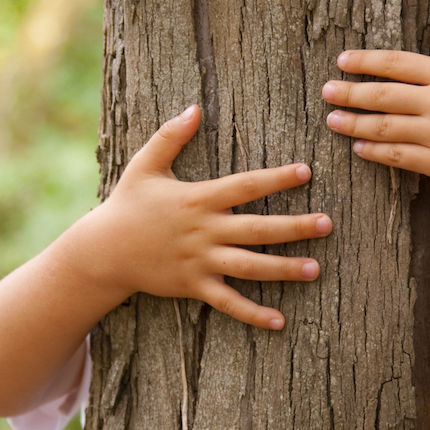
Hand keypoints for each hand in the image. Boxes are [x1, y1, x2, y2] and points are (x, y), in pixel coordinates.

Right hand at [83, 105, 331, 330]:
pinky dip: (253, 314)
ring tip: (315, 269)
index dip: (276, 178)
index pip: (245, 185)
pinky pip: (228, 302)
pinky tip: (280, 321)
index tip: (306, 172)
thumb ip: (170, 136)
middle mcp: (203, 231)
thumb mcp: (144, 166)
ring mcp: (199, 261)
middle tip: (327, 223)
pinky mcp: (193, 286)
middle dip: (295, 227)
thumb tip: (194, 108)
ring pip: (250, 266)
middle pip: (257, 228)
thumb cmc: (126, 205)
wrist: (102, 251)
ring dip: (284, 269)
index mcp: (197, 198)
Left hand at [322, 0, 429, 196]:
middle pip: (383, 95)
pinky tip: (358, 148)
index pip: (397, 63)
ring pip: (384, 127)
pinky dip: (374, 151)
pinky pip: (397, 155)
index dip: (365, 61)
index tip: (342, 61)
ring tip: (332, 120)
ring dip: (353, 124)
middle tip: (325, 92)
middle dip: (349, 93)